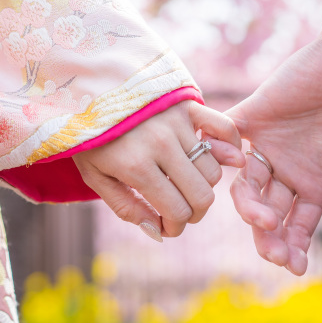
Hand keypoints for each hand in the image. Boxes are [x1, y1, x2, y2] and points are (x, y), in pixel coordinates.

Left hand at [73, 100, 244, 239]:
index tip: (167, 226)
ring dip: (204, 186)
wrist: (91, 90)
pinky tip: (221, 159)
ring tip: (185, 184)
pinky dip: (230, 147)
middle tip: (180, 212)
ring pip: (214, 171)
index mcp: (136, 166)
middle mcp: (161, 144)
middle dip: (194, 214)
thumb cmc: (92, 139)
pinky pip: (225, 129)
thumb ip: (127, 208)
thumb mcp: (97, 178)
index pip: (177, 211)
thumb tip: (159, 232)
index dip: (175, 227)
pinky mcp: (188, 106)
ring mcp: (178, 123)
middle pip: (203, 196)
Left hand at [228, 31, 321, 274]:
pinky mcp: (253, 114)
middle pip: (267, 211)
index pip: (296, 227)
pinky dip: (219, 149)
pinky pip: (225, 135)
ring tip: (261, 217)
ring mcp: (267, 143)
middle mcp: (286, 170)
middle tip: (272, 250)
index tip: (295, 266)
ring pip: (245, 183)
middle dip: (267, 235)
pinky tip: (232, 165)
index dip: (293, 248)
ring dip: (248, 204)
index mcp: (315, 187)